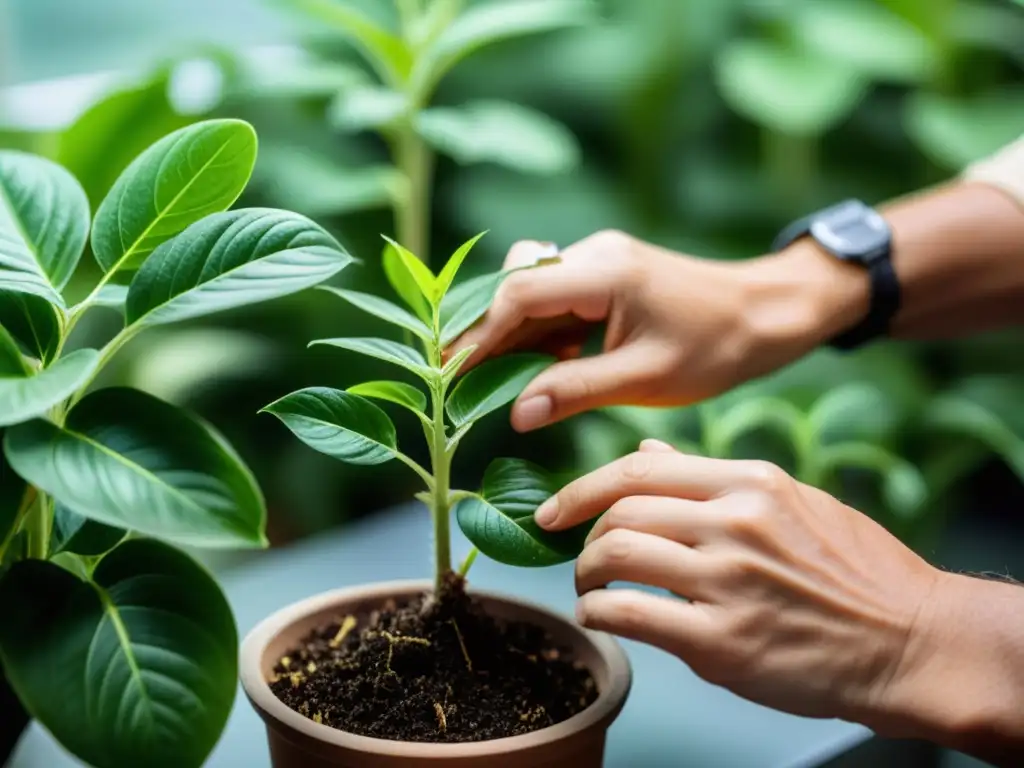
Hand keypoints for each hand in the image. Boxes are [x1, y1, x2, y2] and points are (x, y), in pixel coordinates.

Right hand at [446, 231, 867, 431]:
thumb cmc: (717, 347)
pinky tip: (540, 369)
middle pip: (516, 284)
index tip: (454, 373)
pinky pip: (555, 300)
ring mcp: (599, 261)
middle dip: (486, 332)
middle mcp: (594, 255)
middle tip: (461, 381)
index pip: (520, 292)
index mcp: (605, 272)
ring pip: (531, 291)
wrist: (765, 314)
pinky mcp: (605, 276)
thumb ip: (576, 391)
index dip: (481, 333)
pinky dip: (538, 332)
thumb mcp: (645, 377)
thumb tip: (516, 413)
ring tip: (493, 381)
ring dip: (510, 333)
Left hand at [538, 440, 950, 730]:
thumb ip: (713, 479)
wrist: (913, 641)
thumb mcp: (792, 502)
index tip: (557, 508)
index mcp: (750, 482)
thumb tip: (648, 452)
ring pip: (614, 556)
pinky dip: (599, 614)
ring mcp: (727, 582)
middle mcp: (734, 523)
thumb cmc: (854, 571)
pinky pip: (629, 615)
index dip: (583, 488)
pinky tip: (601, 618)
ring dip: (585, 575)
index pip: (639, 469)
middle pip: (618, 512)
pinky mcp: (723, 642)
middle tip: (580, 557)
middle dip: (582, 535)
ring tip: (589, 590)